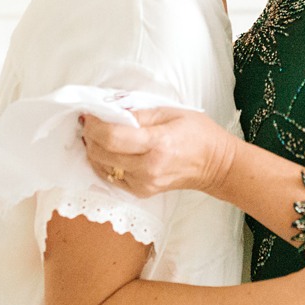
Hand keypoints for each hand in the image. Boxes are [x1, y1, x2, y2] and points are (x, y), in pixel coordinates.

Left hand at [80, 106, 237, 196]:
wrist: (215, 164)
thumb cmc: (197, 133)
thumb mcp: (169, 112)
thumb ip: (137, 113)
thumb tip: (109, 112)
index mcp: (157, 144)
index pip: (112, 137)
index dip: (93, 125)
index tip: (88, 115)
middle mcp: (148, 168)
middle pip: (102, 153)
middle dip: (89, 136)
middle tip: (89, 123)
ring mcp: (144, 184)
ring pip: (102, 167)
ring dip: (92, 149)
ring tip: (95, 135)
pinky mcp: (142, 192)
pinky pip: (111, 178)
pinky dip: (102, 163)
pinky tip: (105, 151)